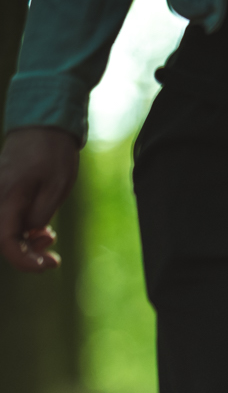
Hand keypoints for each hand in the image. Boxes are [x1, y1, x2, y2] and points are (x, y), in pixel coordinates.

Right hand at [0, 127, 80, 272]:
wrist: (43, 127)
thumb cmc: (53, 155)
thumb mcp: (56, 188)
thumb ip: (39, 214)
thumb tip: (29, 232)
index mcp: (7, 197)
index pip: (5, 241)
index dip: (24, 261)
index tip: (47, 265)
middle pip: (2, 239)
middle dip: (26, 253)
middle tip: (52, 255)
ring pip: (4, 230)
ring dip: (24, 242)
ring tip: (49, 237)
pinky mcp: (2, 193)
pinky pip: (7, 219)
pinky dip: (22, 229)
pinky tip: (41, 228)